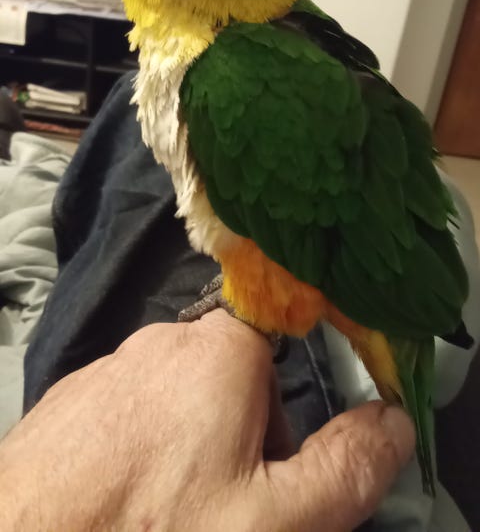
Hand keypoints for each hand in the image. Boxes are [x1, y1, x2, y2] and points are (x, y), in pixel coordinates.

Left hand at [0, 310, 414, 530]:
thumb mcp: (274, 519)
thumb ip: (344, 467)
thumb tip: (391, 422)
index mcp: (218, 348)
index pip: (279, 349)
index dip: (284, 416)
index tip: (271, 467)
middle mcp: (160, 341)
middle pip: (227, 383)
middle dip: (238, 441)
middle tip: (224, 509)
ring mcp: (107, 368)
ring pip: (173, 405)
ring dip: (184, 451)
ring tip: (166, 513)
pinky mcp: (68, 402)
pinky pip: (125, 420)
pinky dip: (135, 455)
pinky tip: (121, 506)